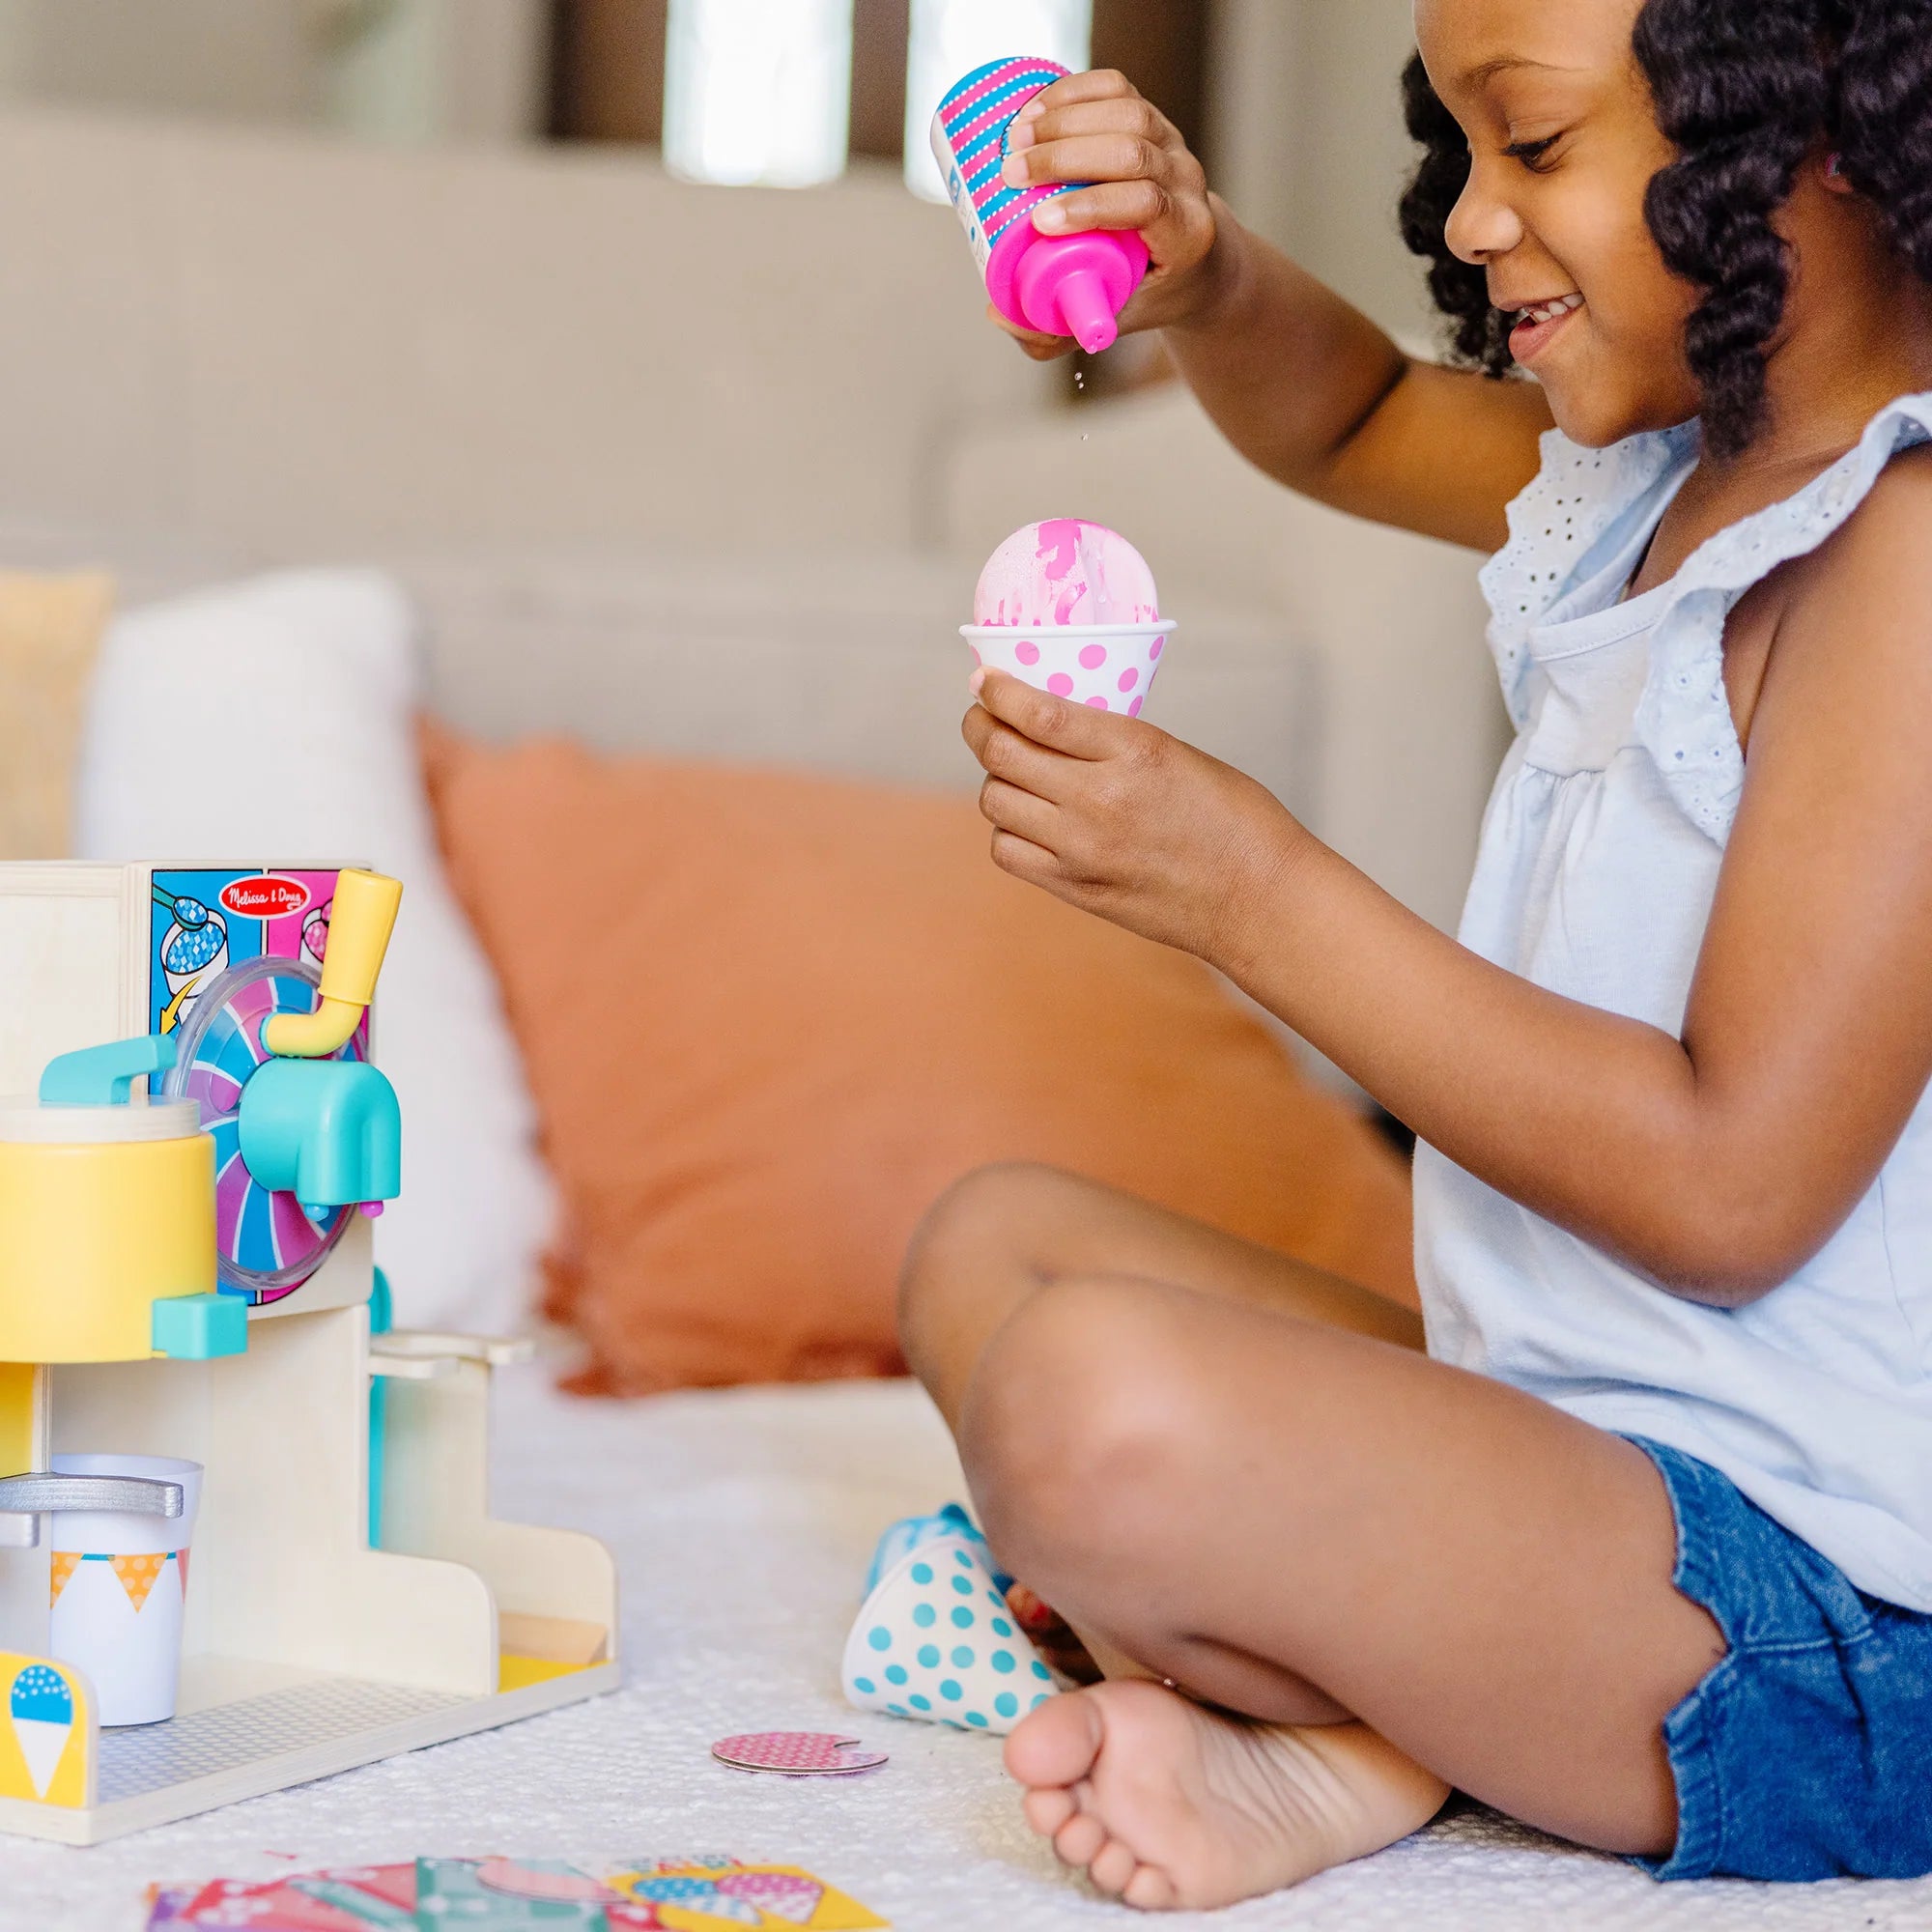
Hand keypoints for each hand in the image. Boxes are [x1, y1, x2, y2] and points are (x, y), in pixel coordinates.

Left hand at [963, 670, 1303, 963]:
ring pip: (994, 801)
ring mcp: (1081, 848)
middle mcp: (1099, 799)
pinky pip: (1006, 850)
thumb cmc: (1235, 820)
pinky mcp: (1075, 887)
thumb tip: (1048, 726)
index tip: (984, 682)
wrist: (1258, 899)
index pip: (1038, 713)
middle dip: (980, 727)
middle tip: (981, 719)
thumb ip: (1112, 741)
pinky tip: (1026, 819)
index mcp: (1135, 751)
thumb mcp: (1178, 755)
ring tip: (1014, 772)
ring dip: (995, 779)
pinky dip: (1006, 828)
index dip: (997, 693)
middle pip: (1002, 754)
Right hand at [989, 69, 1235, 360]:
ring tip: (1012, 138)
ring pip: (1126, 113)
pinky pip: (1117, 88)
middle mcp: (1187, 183)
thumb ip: (1052, 332)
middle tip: (1010, 172)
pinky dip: (1073, 90)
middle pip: (1132, 151)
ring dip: (1064, 119)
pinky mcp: (1151, 119)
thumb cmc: (1145, 293)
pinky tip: (1034, 107)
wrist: (1195, 260)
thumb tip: (997, 312)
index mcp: (1185, 235)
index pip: (1146, 205)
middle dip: (1065, 157)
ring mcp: (1172, 144)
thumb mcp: (1108, 321)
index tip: (1039, 221)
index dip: (1091, 206)